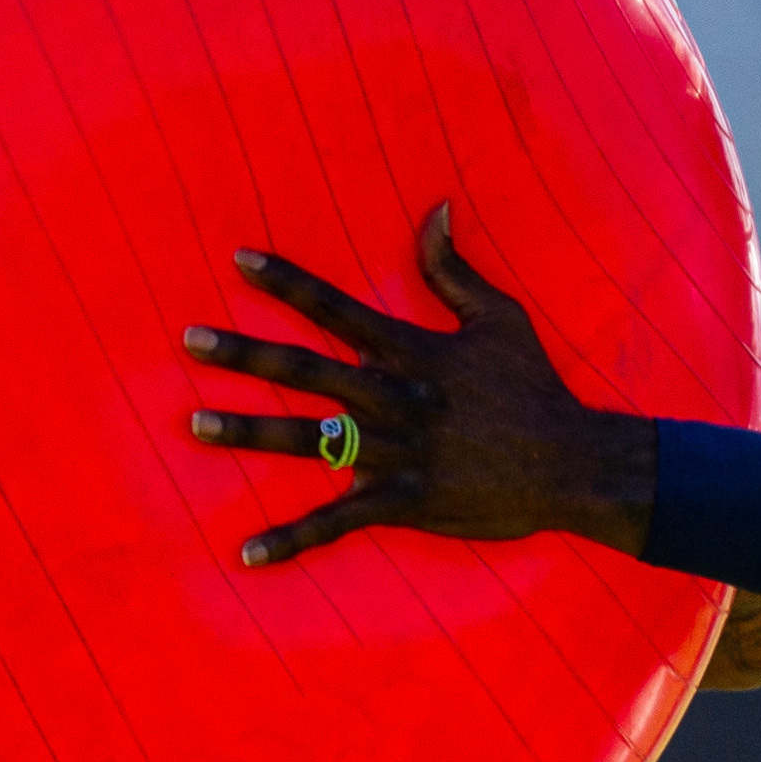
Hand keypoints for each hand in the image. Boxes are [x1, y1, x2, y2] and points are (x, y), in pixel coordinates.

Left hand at [181, 203, 656, 565]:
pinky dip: (291, 540)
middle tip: (190, 340)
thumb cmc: (536, 388)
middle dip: (244, 354)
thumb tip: (434, 208)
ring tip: (196, 425)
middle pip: (306, 371)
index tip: (238, 262)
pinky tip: (247, 553)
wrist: (571, 464)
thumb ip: (453, 269)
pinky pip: (337, 523)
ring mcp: (395, 453)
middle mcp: (394, 399)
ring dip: (249, 433)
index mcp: (412, 352)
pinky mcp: (403, 502)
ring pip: (310, 441)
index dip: (286, 284)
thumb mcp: (500, 317)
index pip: (336, 309)